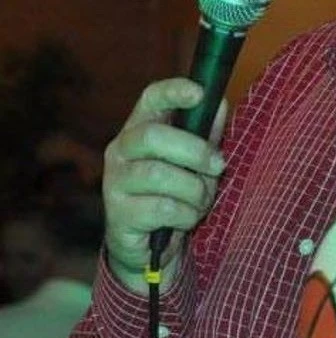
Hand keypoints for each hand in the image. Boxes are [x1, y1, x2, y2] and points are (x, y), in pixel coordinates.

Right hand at [102, 77, 227, 292]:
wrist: (150, 246)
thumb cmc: (176, 192)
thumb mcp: (195, 161)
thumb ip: (206, 133)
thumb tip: (219, 103)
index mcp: (141, 128)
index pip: (150, 98)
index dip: (173, 91)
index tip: (200, 92)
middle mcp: (121, 150)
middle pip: (152, 136)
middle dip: (195, 151)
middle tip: (219, 166)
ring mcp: (115, 182)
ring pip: (158, 175)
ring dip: (193, 190)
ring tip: (202, 200)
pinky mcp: (118, 214)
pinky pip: (162, 208)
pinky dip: (185, 214)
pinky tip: (186, 218)